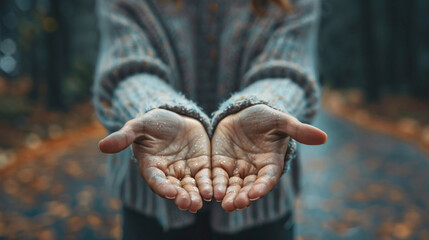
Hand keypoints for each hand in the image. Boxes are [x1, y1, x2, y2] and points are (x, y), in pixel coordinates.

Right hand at [99, 109, 211, 212]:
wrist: (177, 117)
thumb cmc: (154, 122)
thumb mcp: (139, 126)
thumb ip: (125, 136)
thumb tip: (101, 146)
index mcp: (152, 166)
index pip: (156, 180)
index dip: (162, 186)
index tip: (168, 192)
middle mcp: (169, 173)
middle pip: (175, 188)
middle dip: (181, 197)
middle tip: (188, 204)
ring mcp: (185, 171)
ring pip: (190, 187)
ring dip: (195, 196)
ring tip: (200, 203)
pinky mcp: (201, 166)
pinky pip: (205, 178)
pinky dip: (208, 185)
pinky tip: (212, 192)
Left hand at [211, 104, 326, 211]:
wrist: (242, 112)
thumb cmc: (265, 117)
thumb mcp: (280, 120)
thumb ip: (297, 130)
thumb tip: (324, 137)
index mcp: (270, 163)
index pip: (267, 179)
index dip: (262, 186)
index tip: (255, 193)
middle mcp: (254, 170)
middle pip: (249, 188)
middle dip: (243, 196)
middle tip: (236, 204)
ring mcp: (237, 169)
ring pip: (233, 187)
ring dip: (229, 195)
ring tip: (224, 203)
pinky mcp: (220, 164)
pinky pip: (218, 177)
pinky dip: (215, 185)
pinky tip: (211, 192)